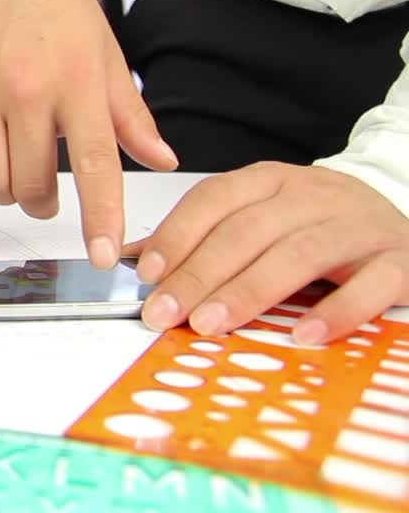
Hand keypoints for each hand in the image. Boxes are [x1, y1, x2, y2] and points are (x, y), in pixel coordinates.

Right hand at [0, 0, 176, 267]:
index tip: (99, 253)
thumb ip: (131, 115)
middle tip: (50, 196)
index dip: (99, 216)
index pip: (94, 164)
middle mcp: (28, 91)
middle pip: (34, 181)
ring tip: (17, 185)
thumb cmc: (57, 9)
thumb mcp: (106, 55)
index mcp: (77, 82)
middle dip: (45, 205)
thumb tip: (163, 160)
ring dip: (7, 196)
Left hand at [125, 163, 408, 344]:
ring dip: (249, 291)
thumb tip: (133, 260)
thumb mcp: (260, 219)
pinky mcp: (399, 260)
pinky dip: (336, 311)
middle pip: (248, 230)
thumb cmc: (321, 226)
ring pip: (299, 254)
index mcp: (271, 181)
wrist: (403, 221)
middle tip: (166, 312)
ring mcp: (359, 226)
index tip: (147, 272)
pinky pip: (370, 285)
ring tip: (212, 324)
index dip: (178, 234)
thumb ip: (202, 237)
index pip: (215, 199)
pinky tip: (303, 335)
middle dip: (199, 273)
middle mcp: (314, 196)